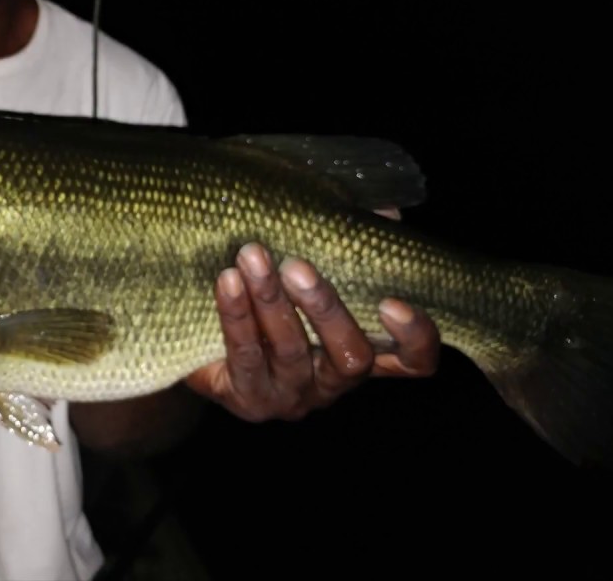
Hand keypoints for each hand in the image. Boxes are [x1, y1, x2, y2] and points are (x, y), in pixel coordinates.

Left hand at [184, 242, 440, 421]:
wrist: (198, 344)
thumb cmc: (270, 299)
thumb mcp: (310, 271)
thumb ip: (349, 245)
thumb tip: (385, 212)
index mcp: (364, 350)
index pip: (413, 362)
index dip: (415, 338)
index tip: (392, 303)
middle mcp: (334, 381)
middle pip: (351, 358)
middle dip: (325, 309)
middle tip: (298, 267)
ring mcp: (293, 396)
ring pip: (291, 352)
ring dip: (272, 300)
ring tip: (252, 257)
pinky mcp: (251, 400)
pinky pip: (245, 356)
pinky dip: (236, 315)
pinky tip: (227, 281)